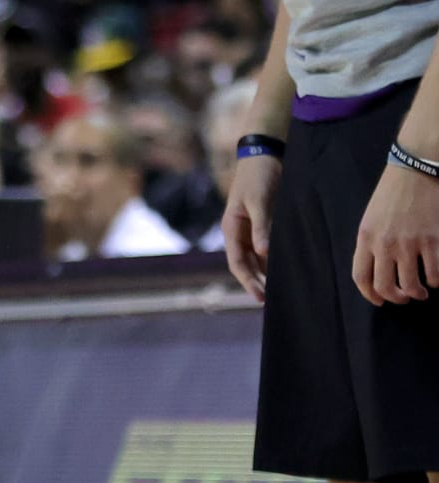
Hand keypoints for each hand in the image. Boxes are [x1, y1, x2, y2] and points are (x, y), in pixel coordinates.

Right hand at [222, 152, 280, 302]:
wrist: (264, 151)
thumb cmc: (260, 174)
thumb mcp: (260, 200)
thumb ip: (262, 227)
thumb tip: (263, 253)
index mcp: (232, 229)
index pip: (238, 262)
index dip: (248, 281)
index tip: (260, 296)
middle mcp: (238, 232)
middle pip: (244, 264)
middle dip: (254, 281)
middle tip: (267, 300)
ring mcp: (249, 227)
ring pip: (254, 257)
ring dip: (263, 272)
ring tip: (277, 288)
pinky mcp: (261, 221)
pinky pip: (264, 246)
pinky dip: (271, 258)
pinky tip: (282, 266)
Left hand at [353, 162, 438, 305]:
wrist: (417, 168)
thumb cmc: (393, 191)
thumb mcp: (371, 218)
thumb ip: (371, 243)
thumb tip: (377, 268)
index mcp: (366, 239)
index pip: (361, 278)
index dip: (370, 295)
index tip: (380, 301)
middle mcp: (385, 245)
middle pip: (386, 286)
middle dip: (396, 298)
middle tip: (404, 299)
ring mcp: (409, 243)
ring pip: (410, 284)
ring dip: (417, 293)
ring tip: (422, 293)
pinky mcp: (433, 239)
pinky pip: (434, 271)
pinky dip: (436, 280)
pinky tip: (436, 280)